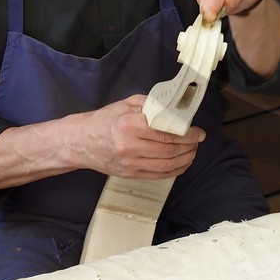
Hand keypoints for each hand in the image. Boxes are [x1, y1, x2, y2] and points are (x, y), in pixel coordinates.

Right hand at [87, 94, 203, 178]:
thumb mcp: (127, 104)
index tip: (198, 132)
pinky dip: (174, 171)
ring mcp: (129, 164)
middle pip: (169, 150)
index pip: (165, 132)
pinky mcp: (129, 175)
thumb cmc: (105, 119)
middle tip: (198, 141)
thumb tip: (177, 109)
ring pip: (166, 165)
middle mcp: (129, 146)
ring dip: (185, 159)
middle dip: (189, 146)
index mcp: (129, 125)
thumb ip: (152, 105)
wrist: (81, 142)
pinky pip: (158, 175)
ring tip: (193, 151)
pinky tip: (182, 163)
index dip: (187, 134)